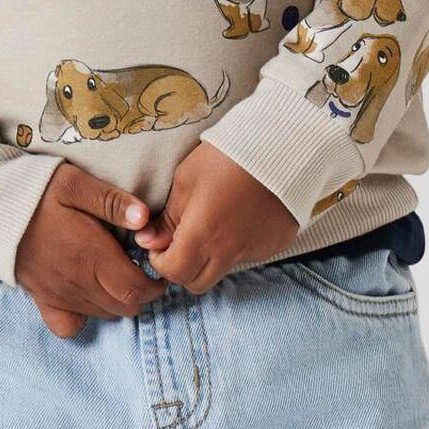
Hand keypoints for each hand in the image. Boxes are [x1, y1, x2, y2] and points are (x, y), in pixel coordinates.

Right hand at [15, 162, 169, 339]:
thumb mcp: (75, 184)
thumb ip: (112, 202)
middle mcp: (79, 283)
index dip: (155, 284)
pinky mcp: (42, 300)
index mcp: (92, 256)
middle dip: (141, 293)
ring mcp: (60, 295)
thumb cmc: (34, 192)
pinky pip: (69, 326)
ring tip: (117, 275)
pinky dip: (85, 317)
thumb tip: (145, 219)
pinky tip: (88, 295)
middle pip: (125, 307)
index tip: (157, 267)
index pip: (137, 289)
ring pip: (104, 315)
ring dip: (118, 301)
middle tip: (140, 269)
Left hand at [136, 144, 297, 292]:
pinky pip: (249, 255)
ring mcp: (255, 250)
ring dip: (211, 258)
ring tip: (214, 224)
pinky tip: (241, 217)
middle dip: (183, 268)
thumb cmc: (226, 157)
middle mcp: (229, 251)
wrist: (280, 145)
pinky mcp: (274, 244)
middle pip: (197, 283)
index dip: (160, 263)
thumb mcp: (185, 180)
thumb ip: (167, 218)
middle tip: (182, 242)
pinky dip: (238, 245)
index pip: (174, 273)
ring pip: (223, 270)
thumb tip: (148, 241)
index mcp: (202, 235)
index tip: (159, 246)